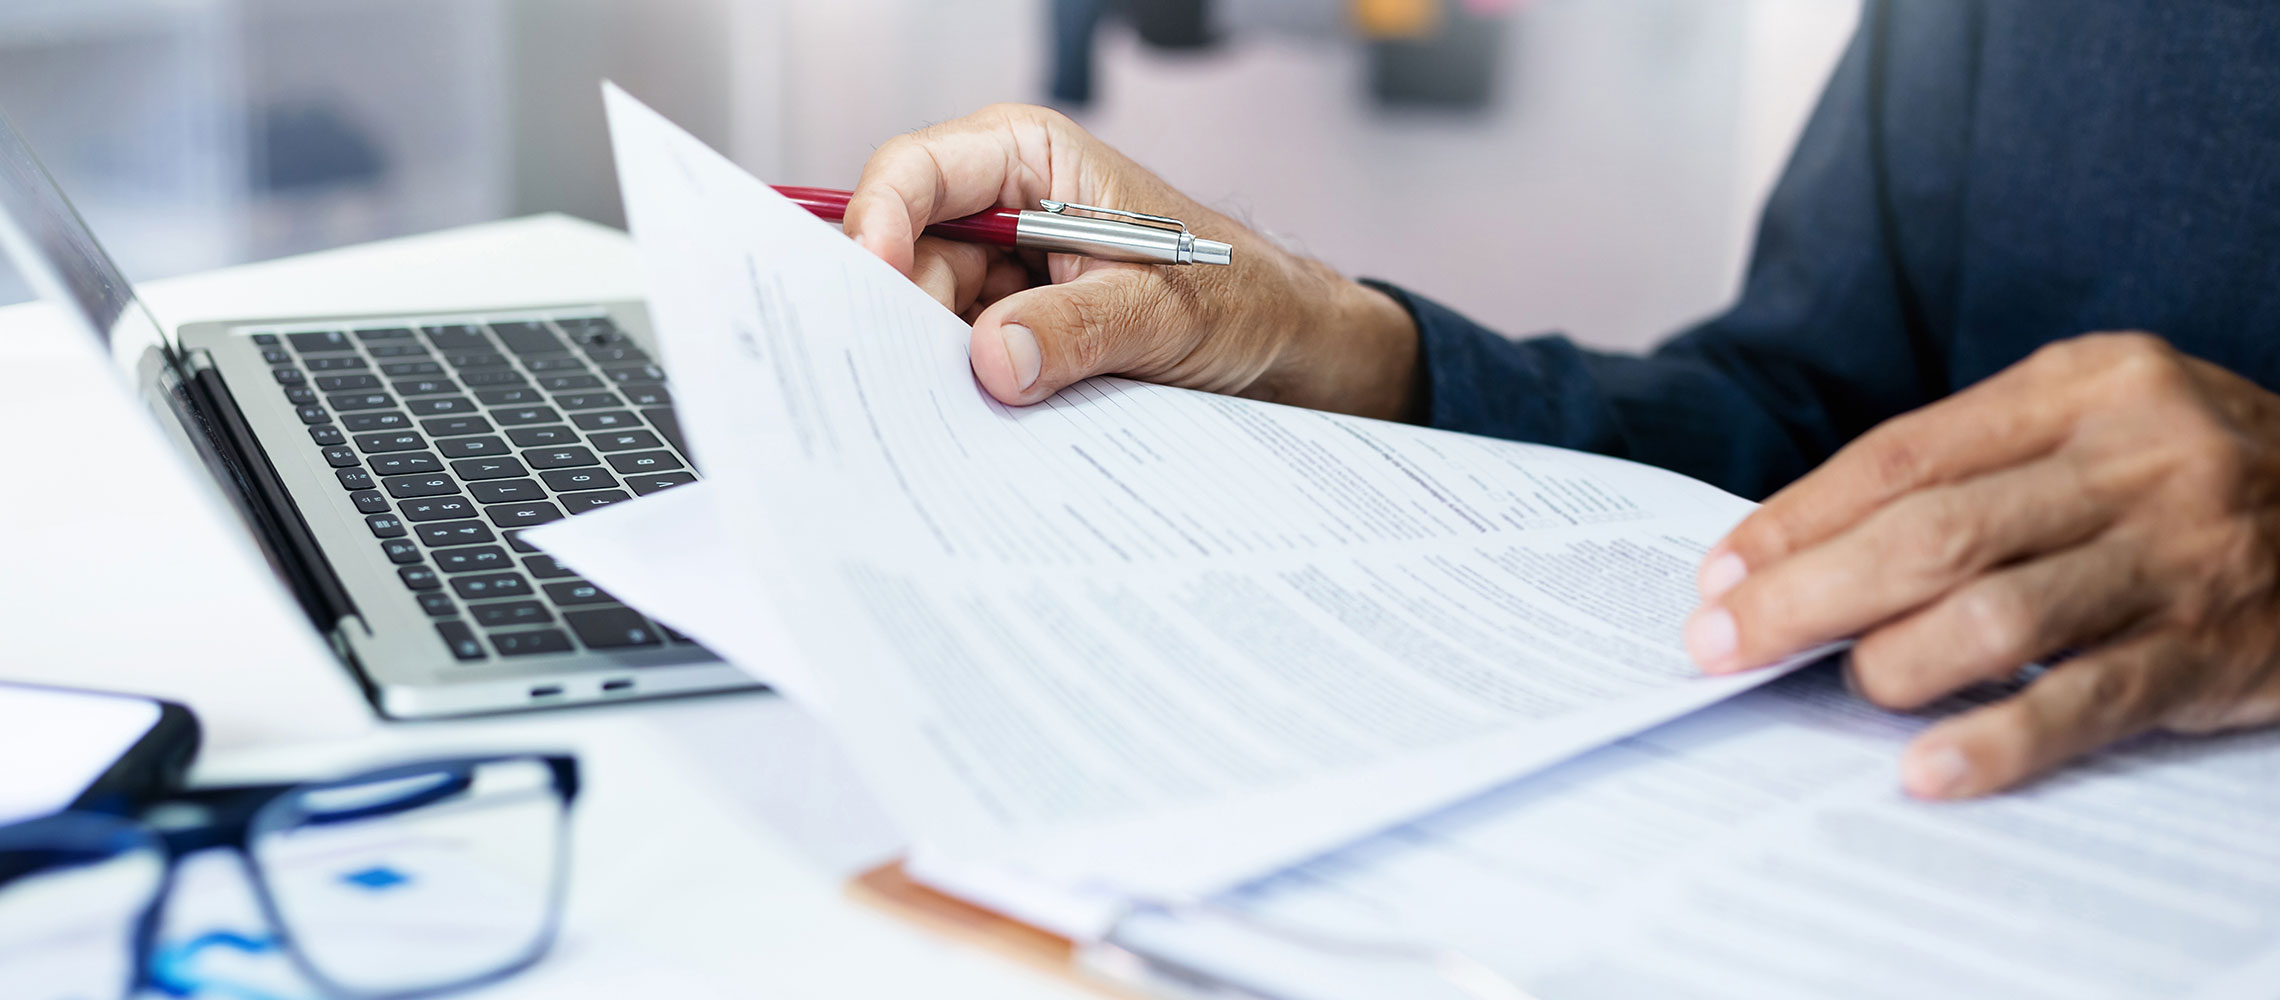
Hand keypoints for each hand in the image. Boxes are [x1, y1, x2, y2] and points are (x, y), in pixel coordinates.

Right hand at [843, 103, 1420, 419]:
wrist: (1290, 354)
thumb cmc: (1243, 299)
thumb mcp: (1164, 312)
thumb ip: (1076, 329)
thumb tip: (992, 359)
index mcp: (1030, 161)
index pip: (917, 174)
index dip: (879, 225)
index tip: (875, 288)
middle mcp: (1003, 212)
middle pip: (908, 258)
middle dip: (907, 320)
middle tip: (905, 387)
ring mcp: (1003, 279)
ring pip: (928, 321)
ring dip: (938, 370)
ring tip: (955, 417)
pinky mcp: (1014, 336)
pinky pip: (963, 364)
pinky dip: (966, 397)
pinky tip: (978, 428)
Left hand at [1686, 333, 2279, 797]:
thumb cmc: (2195, 476)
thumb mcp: (2099, 425)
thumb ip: (1975, 468)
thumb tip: (1800, 548)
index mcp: (2084, 384)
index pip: (1903, 453)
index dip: (1797, 517)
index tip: (1719, 572)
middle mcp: (2134, 457)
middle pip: (1931, 531)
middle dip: (1806, 592)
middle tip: (1723, 642)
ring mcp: (2181, 554)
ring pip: (1999, 612)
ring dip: (1893, 660)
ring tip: (1842, 687)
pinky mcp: (2215, 650)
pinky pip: (2087, 700)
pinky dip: (1998, 739)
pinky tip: (1928, 770)